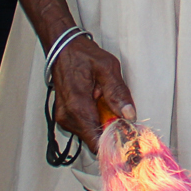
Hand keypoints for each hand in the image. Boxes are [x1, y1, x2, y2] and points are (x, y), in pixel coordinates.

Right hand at [47, 34, 135, 148]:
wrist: (62, 48)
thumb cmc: (83, 55)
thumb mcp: (107, 67)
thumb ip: (118, 93)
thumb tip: (129, 115)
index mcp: (77, 106)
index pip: (96, 142)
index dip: (113, 141)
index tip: (126, 134)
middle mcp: (67, 116)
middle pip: (94, 139)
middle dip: (109, 129)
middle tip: (118, 110)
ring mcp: (63, 117)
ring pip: (89, 133)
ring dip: (101, 123)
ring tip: (103, 100)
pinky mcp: (63, 116)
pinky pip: (83, 126)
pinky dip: (93, 119)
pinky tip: (96, 102)